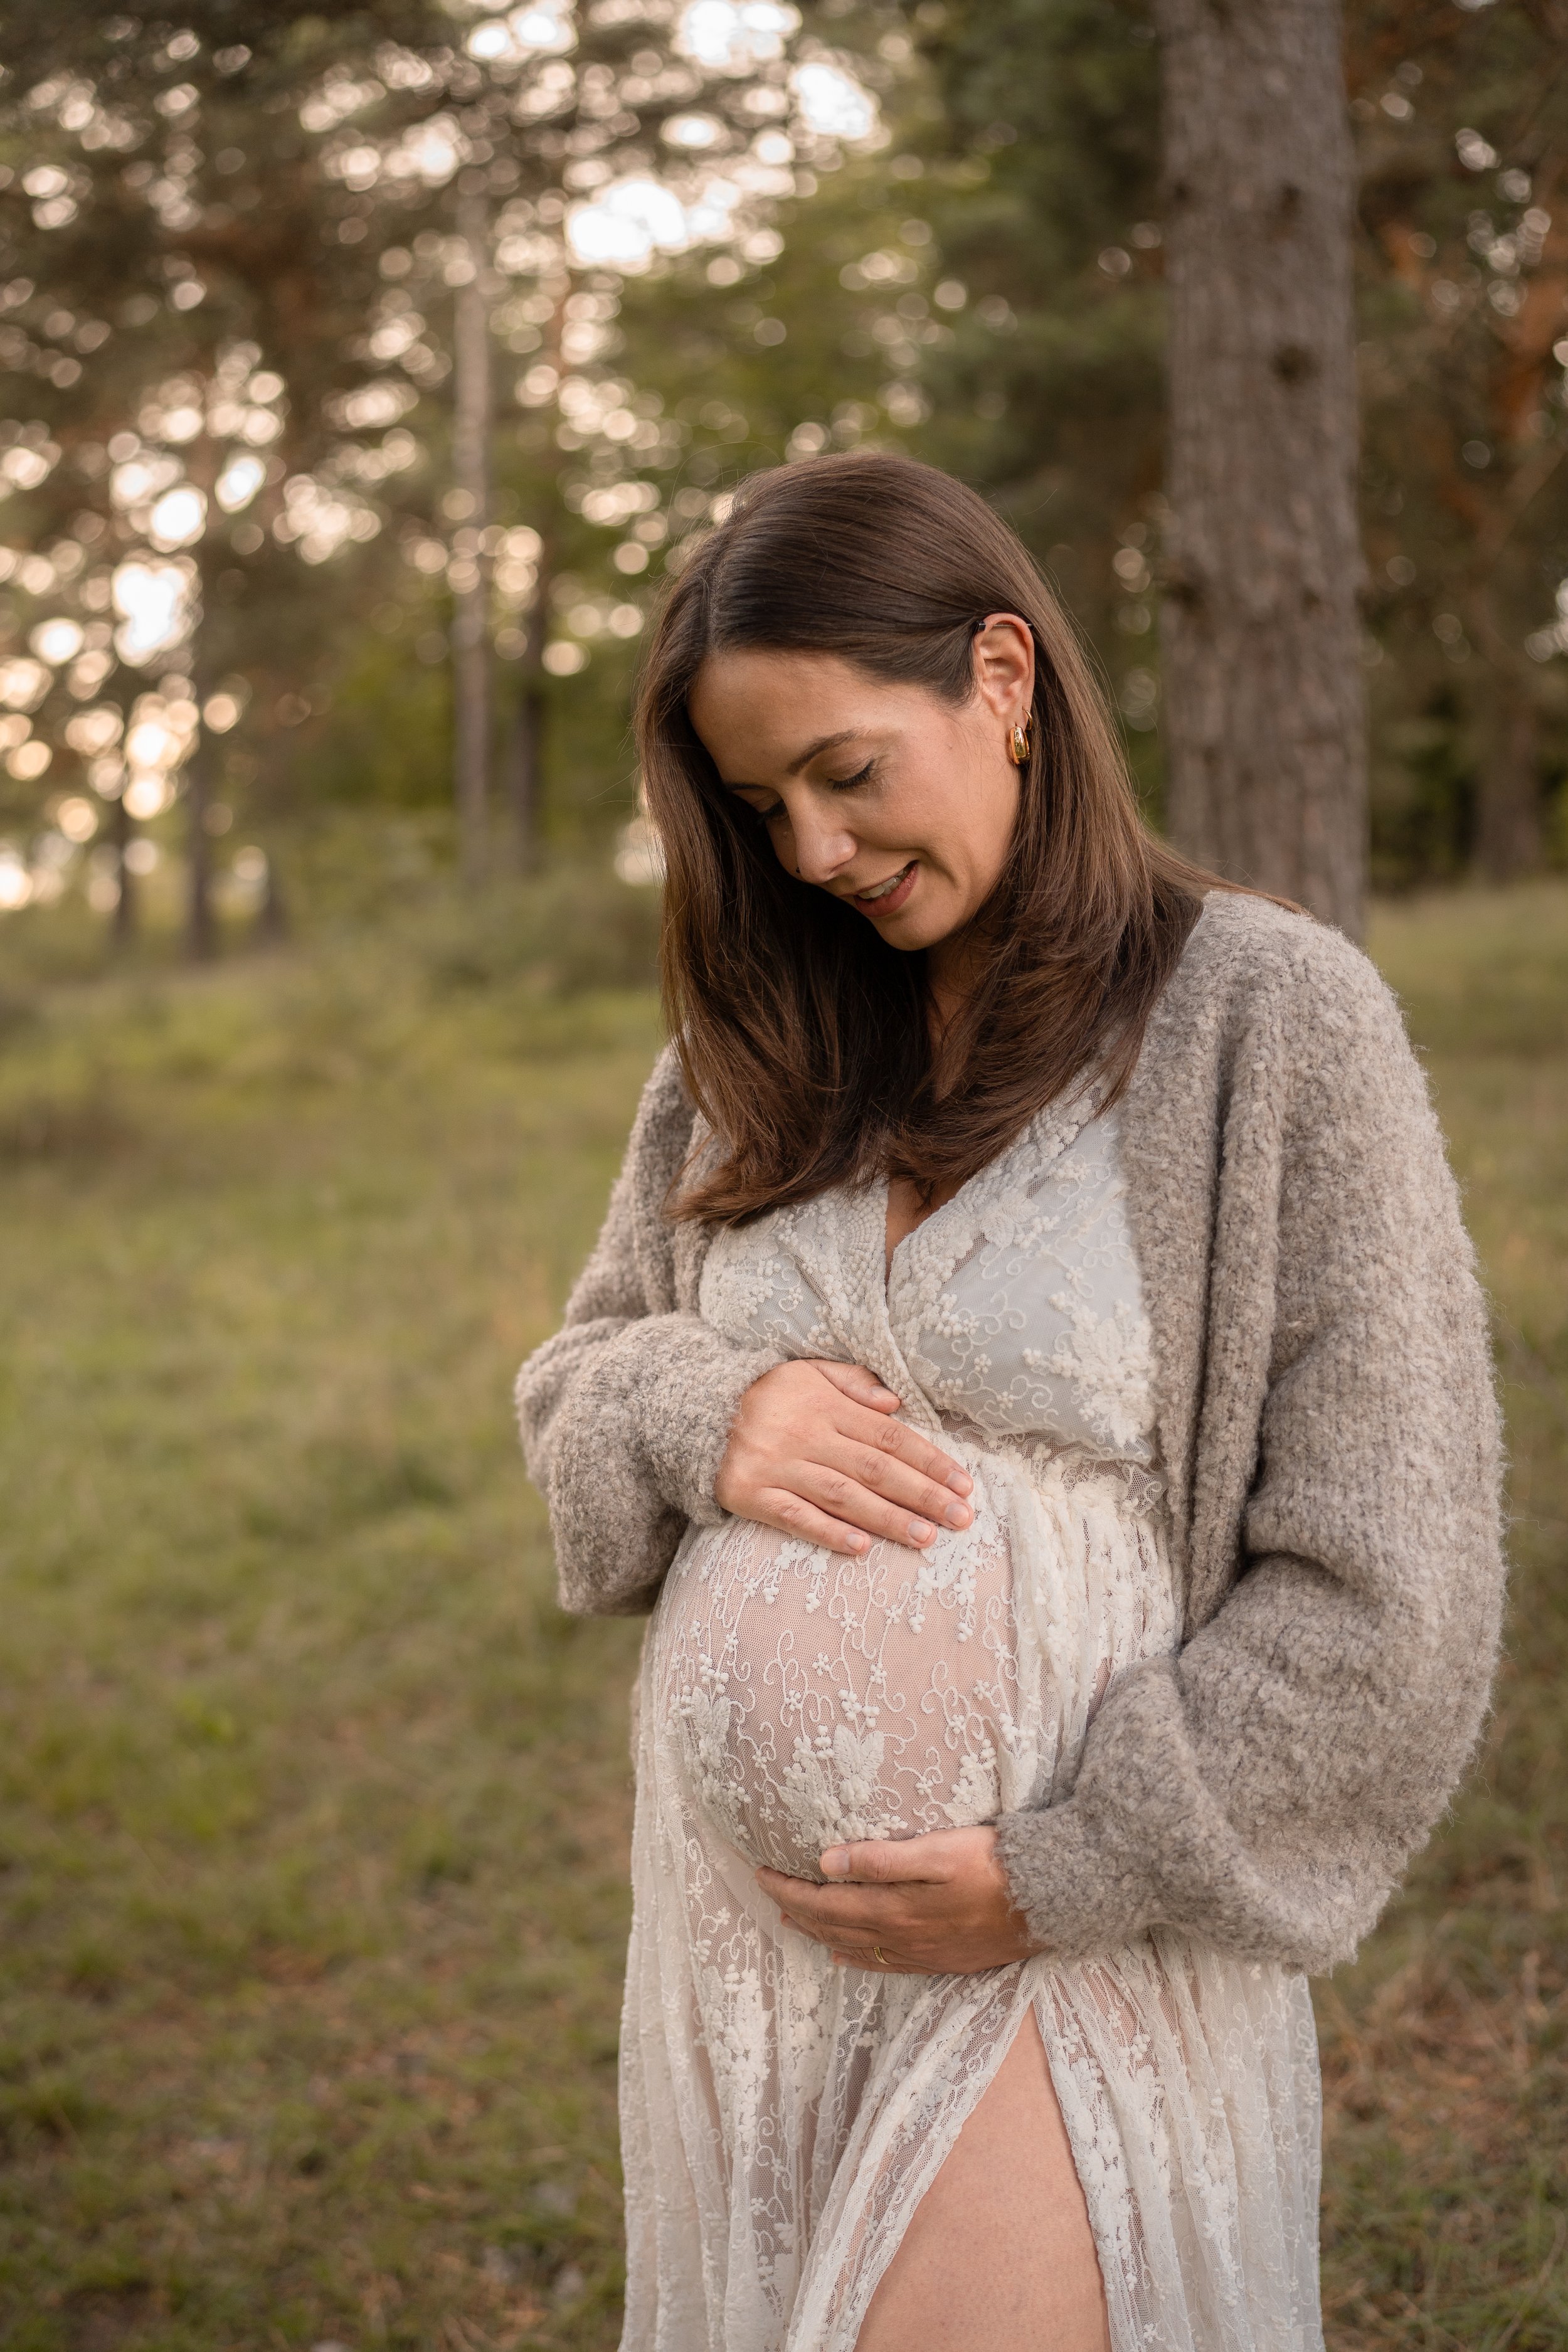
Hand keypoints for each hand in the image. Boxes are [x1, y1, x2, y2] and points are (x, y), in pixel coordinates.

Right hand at [715, 1358, 972, 1555]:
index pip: (890, 1436)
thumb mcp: (808, 1372)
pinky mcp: (752, 1494)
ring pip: (842, 1496)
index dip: (930, 1461)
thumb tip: (897, 1402)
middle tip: (961, 1519)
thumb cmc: (764, 1393)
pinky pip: (795, 1516)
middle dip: (923, 1495)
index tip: (963, 1484)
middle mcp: (806, 1435)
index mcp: (825, 1405)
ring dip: (887, 1519)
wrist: (692, 1410)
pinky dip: (828, 1532)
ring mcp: (779, 1467)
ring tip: (926, 1539)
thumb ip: (853, 1382)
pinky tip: (860, 1547)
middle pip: (875, 1469)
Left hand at [756, 1827, 1038, 1975]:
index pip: (824, 1901)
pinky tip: (842, 1956)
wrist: (1048, 1901)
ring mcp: (920, 1952)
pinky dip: (855, 1958)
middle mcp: (900, 1936)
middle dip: (796, 1909)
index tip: (760, 1872)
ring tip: (792, 1921)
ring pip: (853, 1945)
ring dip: (818, 1933)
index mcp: (893, 1908)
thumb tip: (826, 1862)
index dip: (789, 1888)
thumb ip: (880, 1858)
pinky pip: (883, 1963)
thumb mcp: (937, 1850)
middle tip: (766, 1891)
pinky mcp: (939, 1958)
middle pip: (833, 1925)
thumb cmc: (993, 1864)